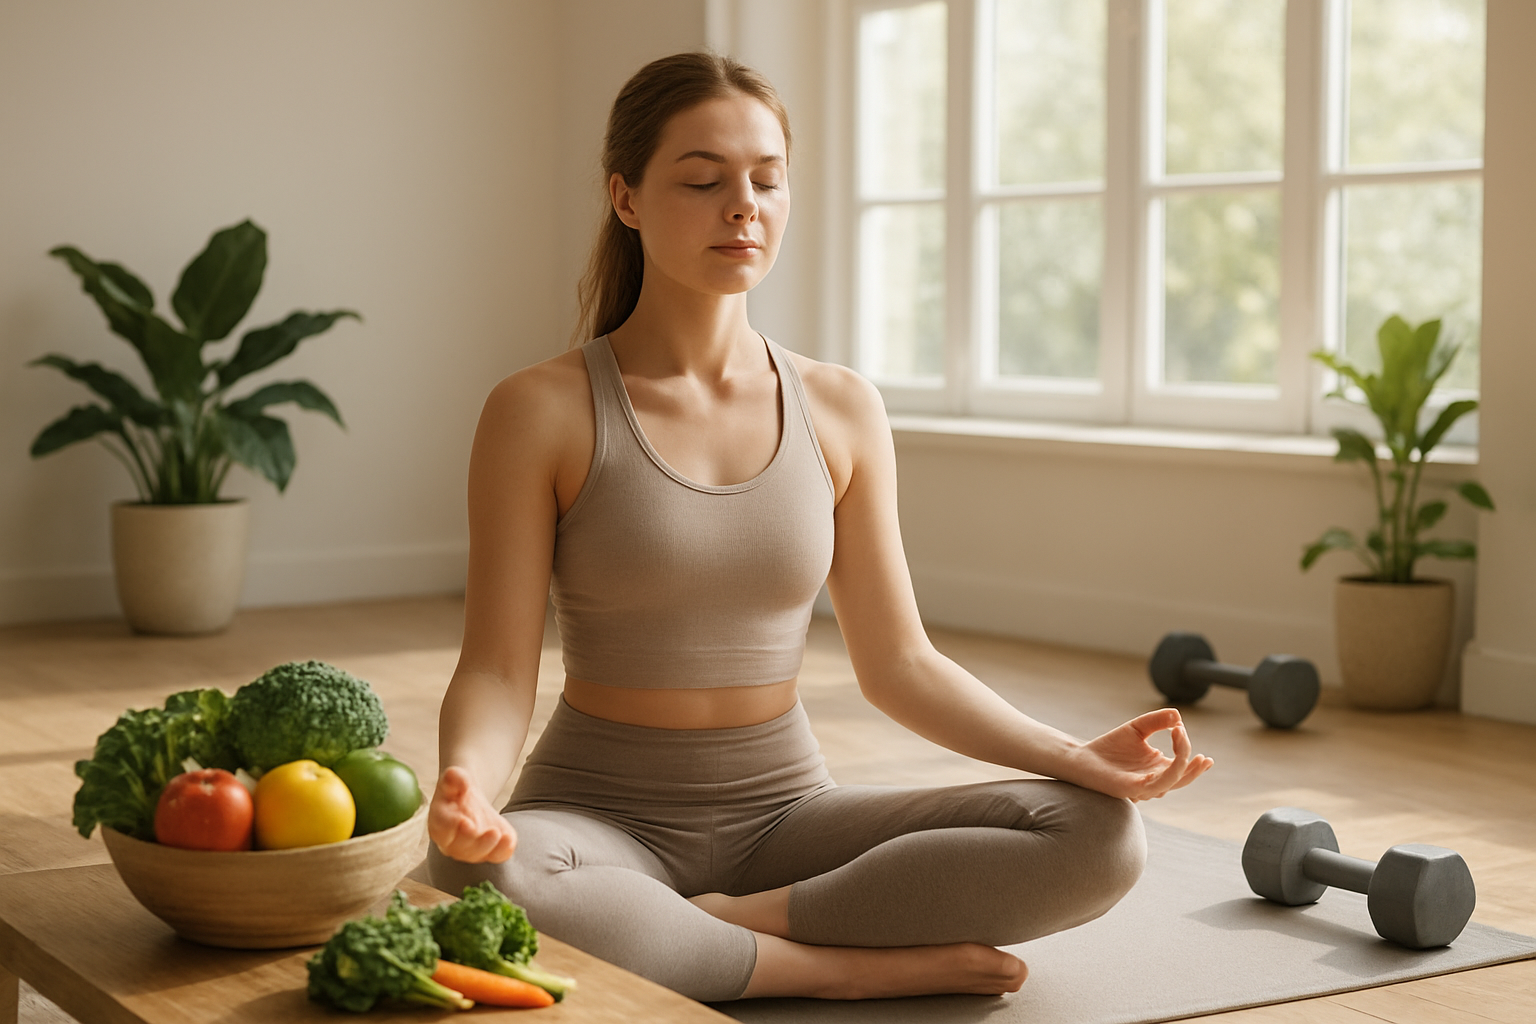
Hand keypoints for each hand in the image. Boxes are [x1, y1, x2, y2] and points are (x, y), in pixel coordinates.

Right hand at [428, 766, 517, 862]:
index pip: (442, 829)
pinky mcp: (490, 850)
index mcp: (439, 824)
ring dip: (488, 846)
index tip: (463, 821)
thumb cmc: (457, 789)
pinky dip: (503, 849)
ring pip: (478, 854)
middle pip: (460, 847)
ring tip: (497, 833)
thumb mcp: (454, 779)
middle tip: (486, 831)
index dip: (451, 827)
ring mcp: (471, 850)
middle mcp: (452, 842)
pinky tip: (508, 838)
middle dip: (473, 840)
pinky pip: (497, 855)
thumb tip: (453, 775)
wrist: (469, 798)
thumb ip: (453, 778)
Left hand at [1062, 708, 1212, 801]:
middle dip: (1194, 766)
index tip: (1186, 734)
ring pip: (1173, 782)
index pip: (1183, 766)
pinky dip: (1168, 773)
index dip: (1190, 755)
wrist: (1082, 758)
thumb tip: (1178, 715)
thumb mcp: (1138, 728)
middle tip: (1204, 756)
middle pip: (1183, 778)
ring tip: (1181, 739)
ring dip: (1183, 764)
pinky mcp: (1132, 789)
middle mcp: (1154, 781)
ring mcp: (1144, 787)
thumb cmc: (1110, 747)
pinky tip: (1171, 756)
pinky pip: (1156, 785)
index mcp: (1158, 769)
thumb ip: (1157, 721)